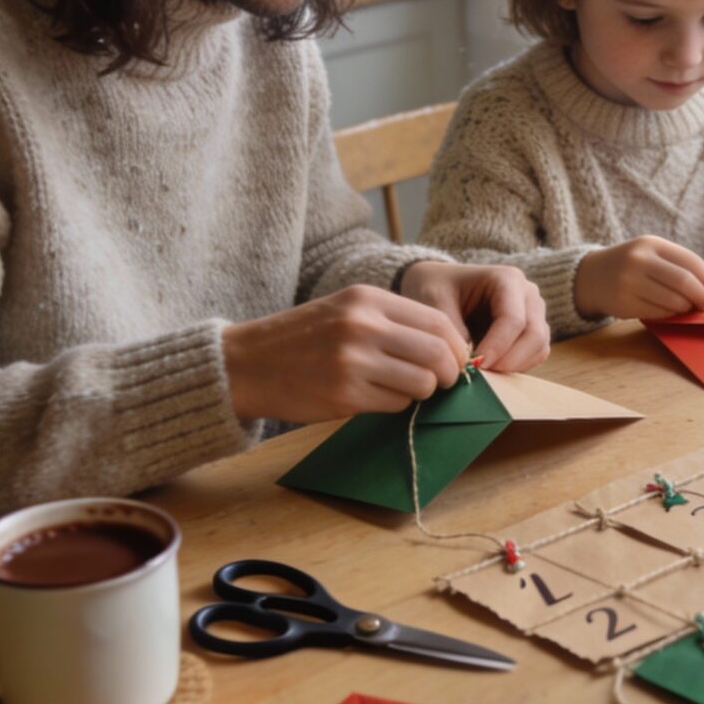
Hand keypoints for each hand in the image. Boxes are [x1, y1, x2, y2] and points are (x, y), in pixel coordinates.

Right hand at [223, 285, 469, 421]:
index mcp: (367, 299)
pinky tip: (375, 397)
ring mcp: (354, 361)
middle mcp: (363, 325)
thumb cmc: (302, 339)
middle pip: (439, 353)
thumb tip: (448, 347)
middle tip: (440, 382)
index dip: (456, 346)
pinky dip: (396, 404)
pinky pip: (396, 404)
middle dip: (448, 373)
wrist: (246, 364)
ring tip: (401, 388)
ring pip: (422, 382)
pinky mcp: (345, 395)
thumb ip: (392, 322)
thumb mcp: (346, 310)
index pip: (438, 322)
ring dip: (422, 392)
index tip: (455, 360)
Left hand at [398, 261, 550, 372]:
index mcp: (507, 279)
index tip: (476, 366)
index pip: (513, 319)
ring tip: (483, 373)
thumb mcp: (434, 302)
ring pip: (539, 348)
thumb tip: (469, 364)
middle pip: (535, 335)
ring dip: (514, 366)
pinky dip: (517, 367)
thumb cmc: (436, 288)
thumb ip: (451, 331)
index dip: (497, 347)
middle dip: (509, 361)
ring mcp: (534, 313)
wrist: (440, 286)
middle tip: (481, 375)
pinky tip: (491, 370)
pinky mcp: (532, 332)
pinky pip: (535, 356)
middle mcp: (528, 294)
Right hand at [574, 236, 703, 320]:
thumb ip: (679, 266)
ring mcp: (629, 282)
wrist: (591, 276)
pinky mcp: (623, 303)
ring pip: (673, 301)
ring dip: (686, 308)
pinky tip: (668, 311)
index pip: (691, 262)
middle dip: (702, 297)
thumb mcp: (651, 254)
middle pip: (684, 282)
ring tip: (686, 307)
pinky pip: (658, 314)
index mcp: (651, 244)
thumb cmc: (632, 266)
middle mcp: (639, 260)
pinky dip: (670, 315)